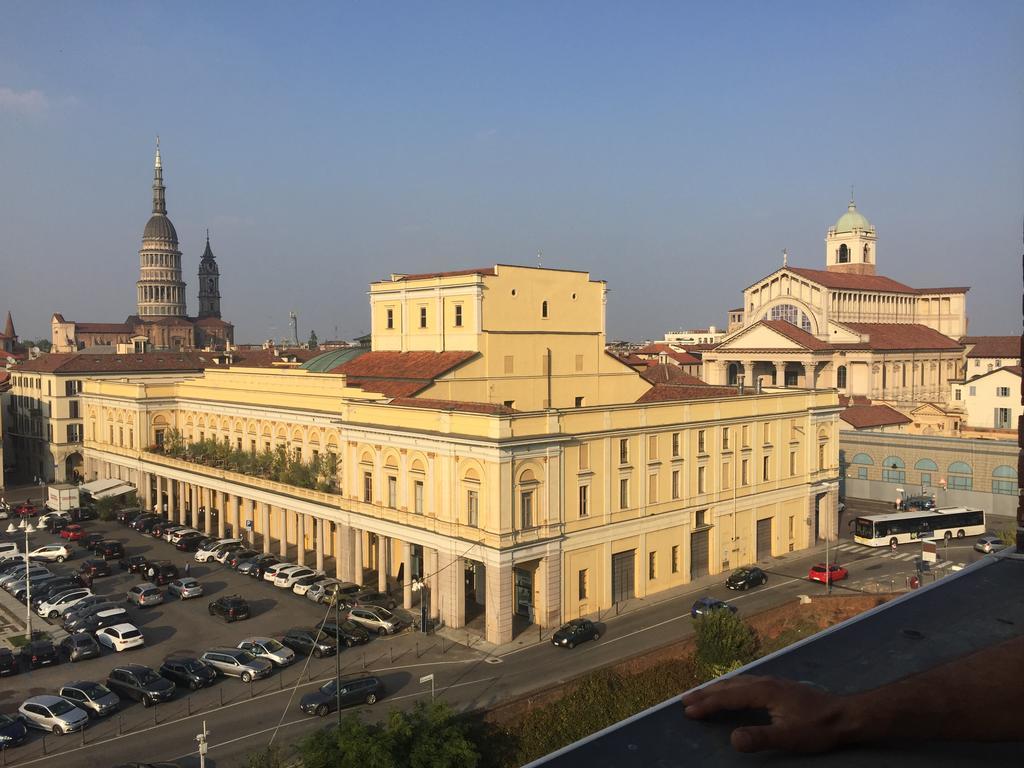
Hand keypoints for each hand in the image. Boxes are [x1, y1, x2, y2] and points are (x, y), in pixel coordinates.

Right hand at [681, 675, 853, 752]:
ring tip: (702, 694)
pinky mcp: (779, 687)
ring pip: (738, 683)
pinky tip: (734, 691)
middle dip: (706, 694)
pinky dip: (731, 687)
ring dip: (718, 689)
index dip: (707, 704)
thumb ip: (760, 738)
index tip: (688, 711)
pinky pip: (747, 683)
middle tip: (685, 700)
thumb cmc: (818, 728)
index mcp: (764, 691)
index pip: (728, 697)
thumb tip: (732, 739)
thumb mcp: (789, 738)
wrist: (846, 715)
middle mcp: (765, 682)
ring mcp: (773, 682)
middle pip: (729, 686)